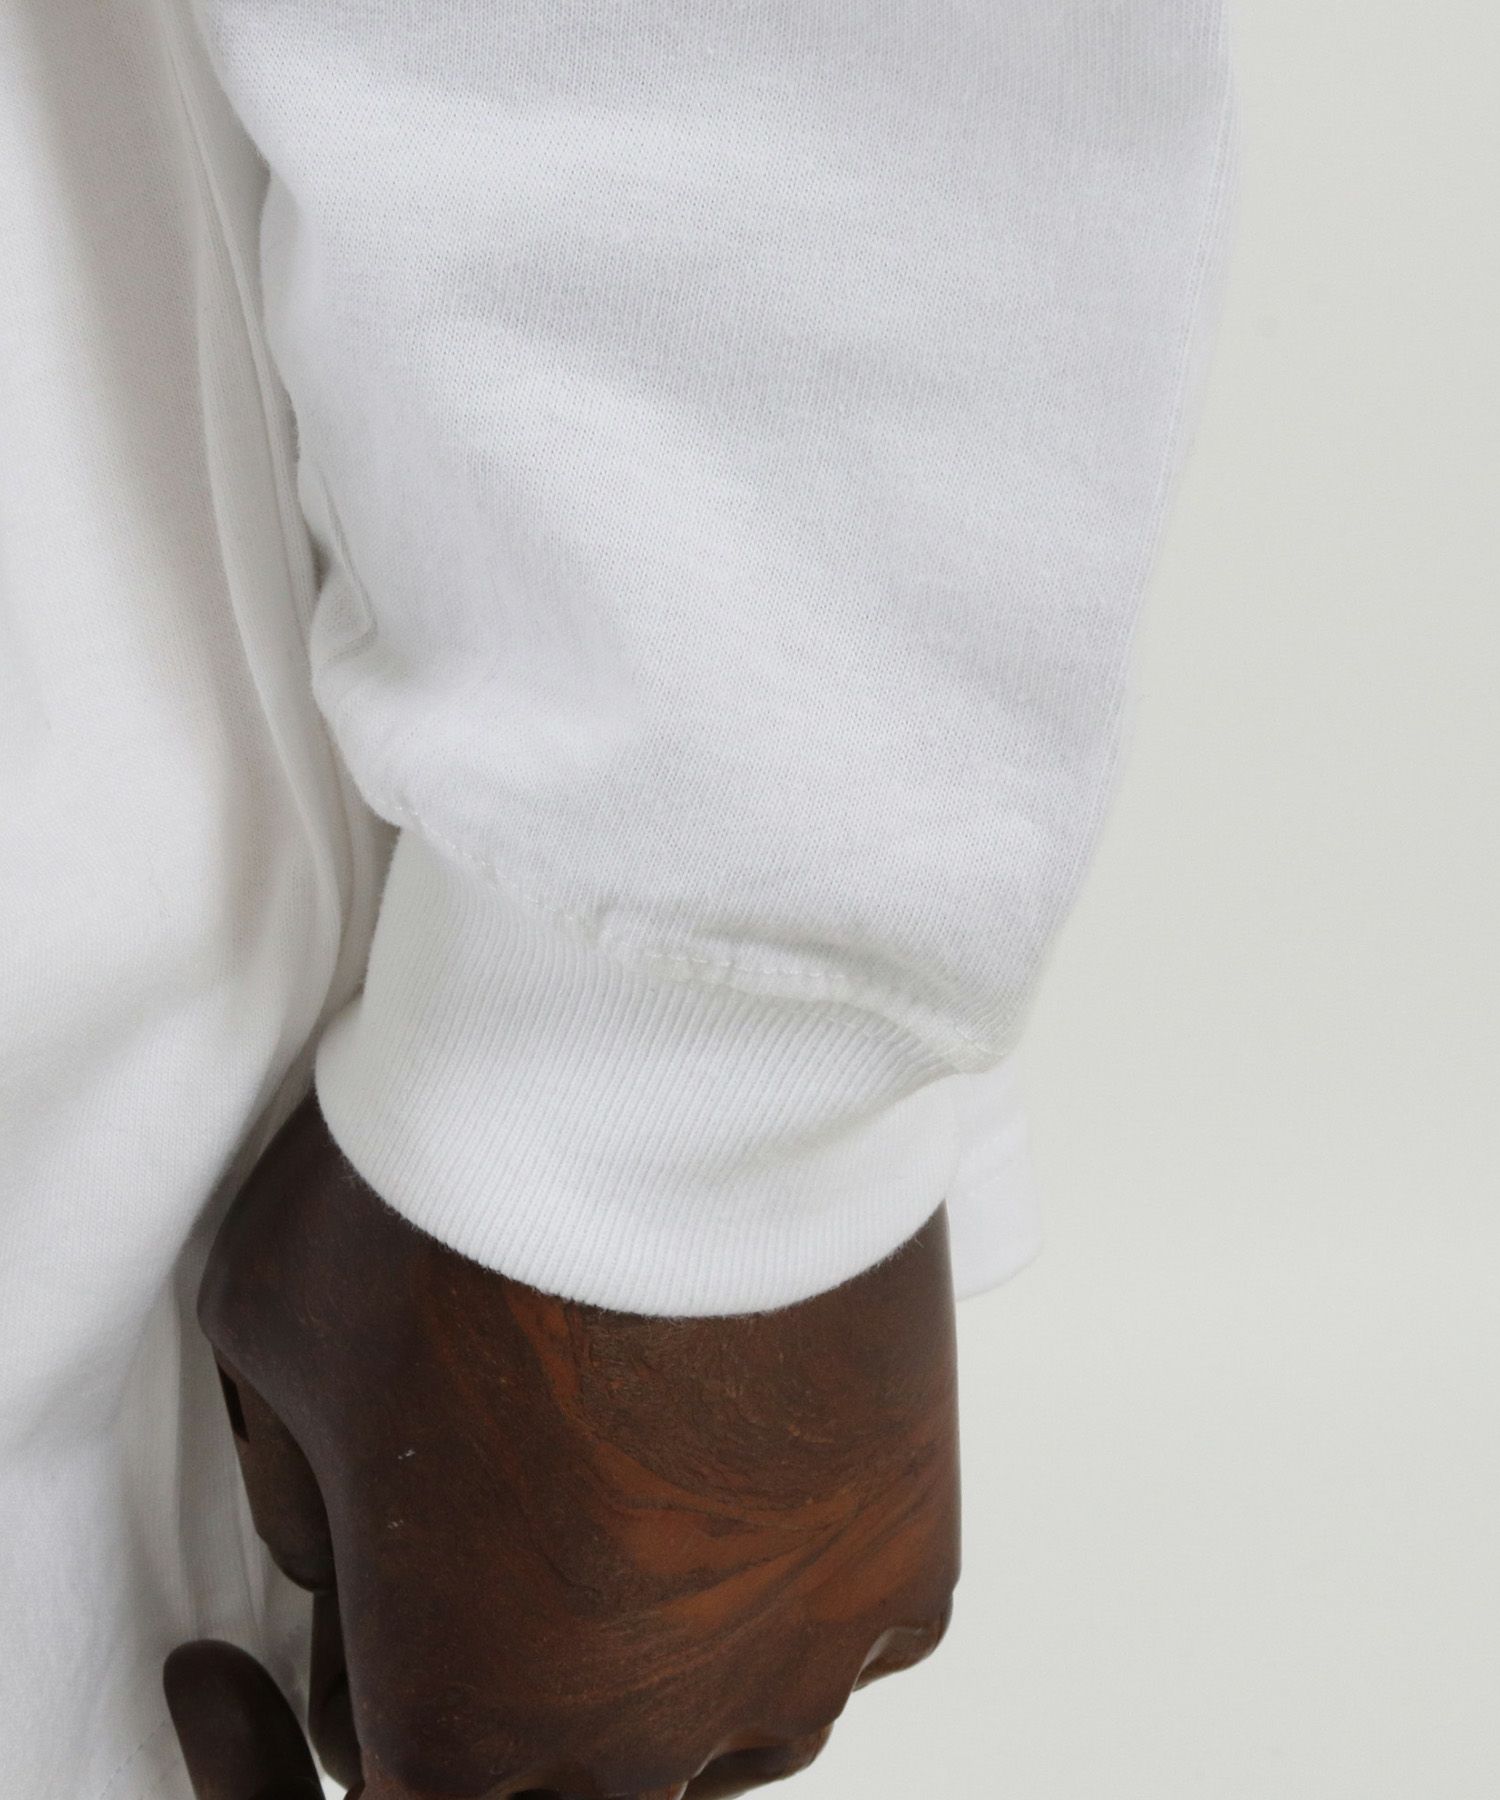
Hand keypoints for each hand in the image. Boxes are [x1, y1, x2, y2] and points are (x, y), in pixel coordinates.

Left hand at [179, 1095, 959, 1797]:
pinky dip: (801, 1560)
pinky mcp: (911, 1561)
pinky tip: (755, 1442)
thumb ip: (302, 1501)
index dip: (385, 1649)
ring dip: (679, 1624)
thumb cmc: (454, 1207)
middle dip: (530, 1655)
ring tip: (648, 1462)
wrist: (665, 1080)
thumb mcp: (273, 1344)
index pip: (400, 1767)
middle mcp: (641, 1740)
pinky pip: (848, 1622)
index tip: (402, 1553)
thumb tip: (348, 1541)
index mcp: (463, 1722)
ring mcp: (796, 1655)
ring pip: (726, 1712)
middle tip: (528, 1501)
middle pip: (572, 1768)